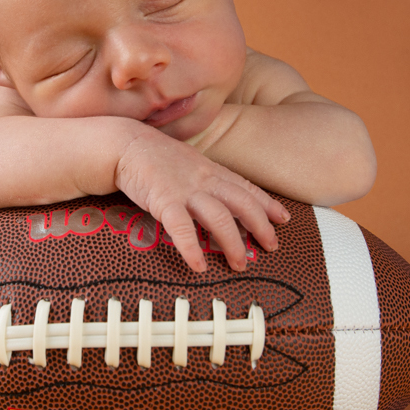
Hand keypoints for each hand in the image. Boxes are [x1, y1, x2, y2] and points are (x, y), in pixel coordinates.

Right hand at [115, 127, 290, 271]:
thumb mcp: (189, 162)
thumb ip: (206, 178)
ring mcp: (185, 189)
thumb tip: (221, 198)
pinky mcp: (163, 200)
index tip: (283, 219)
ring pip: (219, 218)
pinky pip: (181, 228)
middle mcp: (204, 179)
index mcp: (211, 170)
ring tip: (240, 264)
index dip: (267, 204)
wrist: (125, 143)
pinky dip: (191, 248)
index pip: (246, 188)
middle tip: (270, 246)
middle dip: (260, 226)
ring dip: (233, 243)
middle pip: (242, 203)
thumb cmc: (155, 156)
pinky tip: (198, 266)